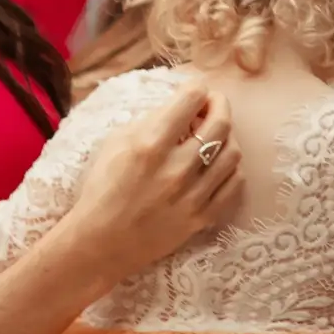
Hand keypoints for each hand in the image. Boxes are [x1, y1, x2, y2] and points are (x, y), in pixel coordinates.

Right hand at [54, 83, 242, 286]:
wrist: (99, 245)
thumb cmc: (101, 190)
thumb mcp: (115, 144)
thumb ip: (150, 120)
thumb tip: (179, 103)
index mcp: (150, 145)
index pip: (191, 99)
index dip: (196, 88)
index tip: (195, 90)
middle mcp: (176, 168)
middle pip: (221, 122)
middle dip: (219, 105)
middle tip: (211, 105)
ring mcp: (193, 195)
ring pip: (233, 153)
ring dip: (227, 137)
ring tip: (214, 136)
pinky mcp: (202, 218)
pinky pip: (235, 185)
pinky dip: (231, 169)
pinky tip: (218, 165)